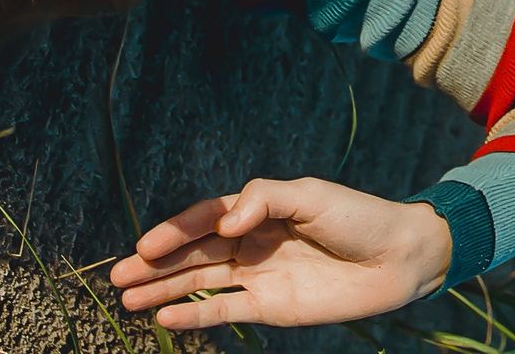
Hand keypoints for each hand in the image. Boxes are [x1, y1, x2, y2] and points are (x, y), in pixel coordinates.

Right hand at [110, 177, 452, 329]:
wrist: (398, 257)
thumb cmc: (355, 215)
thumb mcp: (310, 194)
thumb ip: (262, 199)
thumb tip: (225, 221)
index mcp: (256, 209)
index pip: (203, 218)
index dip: (173, 231)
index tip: (144, 244)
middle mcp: (250, 241)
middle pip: (193, 253)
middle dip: (155, 263)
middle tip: (116, 274)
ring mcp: (258, 275)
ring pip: (200, 283)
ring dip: (165, 290)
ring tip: (128, 298)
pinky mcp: (272, 307)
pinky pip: (226, 311)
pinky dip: (195, 317)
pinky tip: (167, 321)